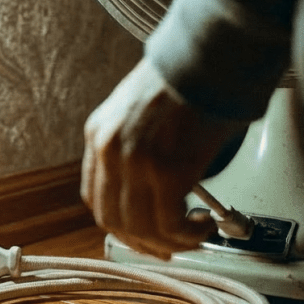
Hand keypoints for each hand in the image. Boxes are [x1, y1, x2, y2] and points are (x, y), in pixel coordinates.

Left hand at [81, 58, 244, 258]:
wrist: (208, 57)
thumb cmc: (186, 78)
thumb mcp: (140, 110)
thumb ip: (135, 146)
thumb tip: (153, 186)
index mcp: (99, 133)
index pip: (95, 196)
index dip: (119, 223)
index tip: (140, 233)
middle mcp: (109, 150)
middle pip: (113, 219)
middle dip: (142, 242)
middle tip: (169, 246)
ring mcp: (135, 162)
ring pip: (140, 228)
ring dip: (169, 241)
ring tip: (194, 233)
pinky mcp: (167, 171)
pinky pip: (169, 224)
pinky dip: (187, 235)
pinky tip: (202, 225)